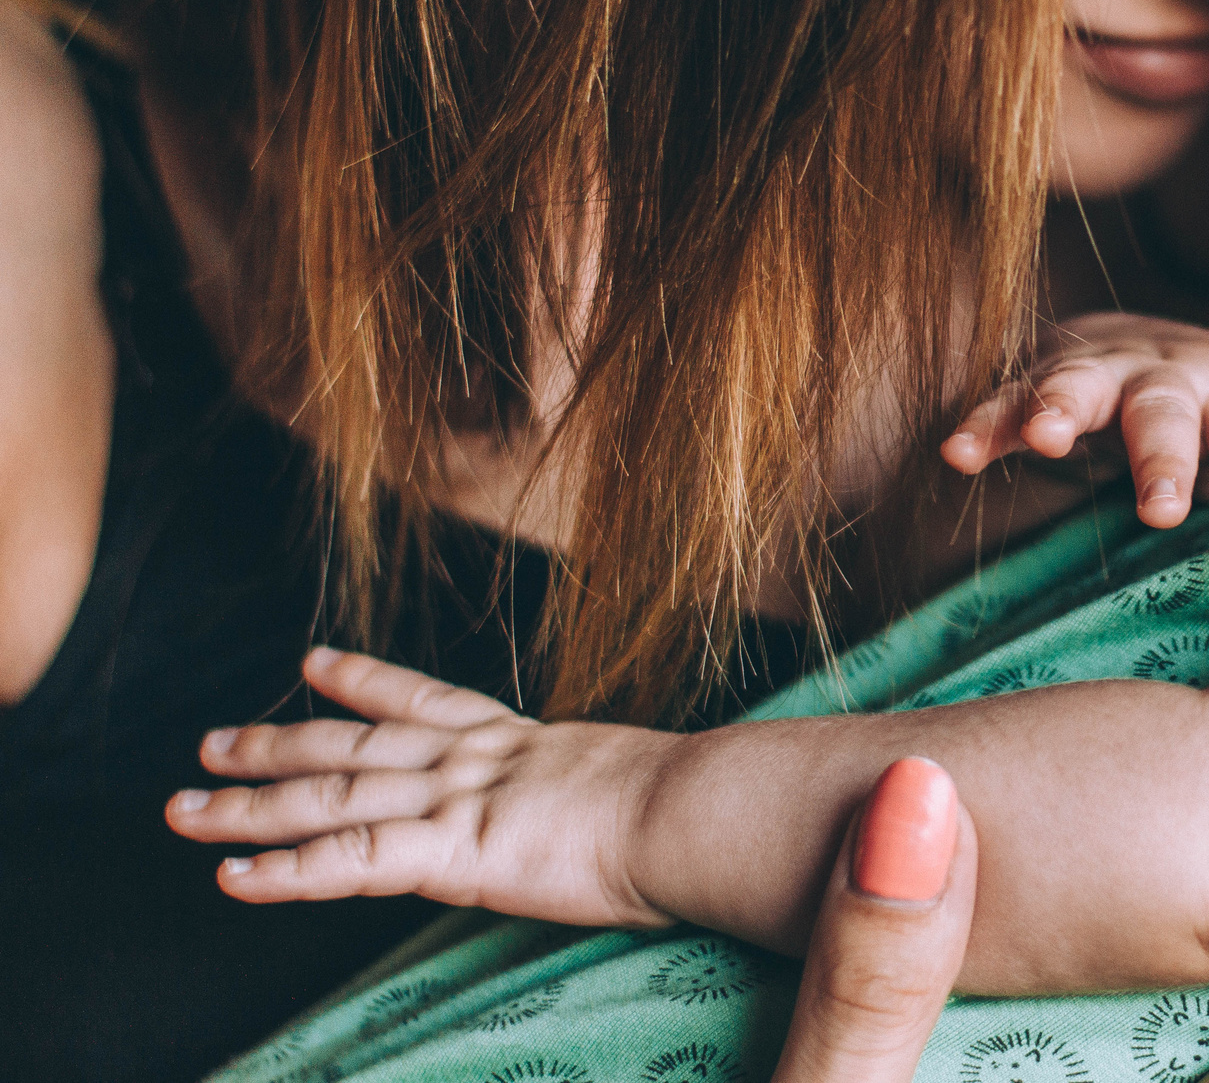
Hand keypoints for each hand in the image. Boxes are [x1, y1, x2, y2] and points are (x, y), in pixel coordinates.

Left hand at [162, 646, 672, 926]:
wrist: (694, 808)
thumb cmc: (690, 800)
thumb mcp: (638, 777)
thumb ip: (602, 785)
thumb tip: (628, 799)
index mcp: (520, 740)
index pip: (424, 700)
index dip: (363, 681)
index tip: (314, 662)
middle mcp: (474, 760)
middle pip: (352, 746)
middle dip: (275, 743)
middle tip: (210, 741)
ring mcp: (456, 802)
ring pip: (329, 798)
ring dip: (248, 805)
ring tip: (184, 808)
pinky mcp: (451, 852)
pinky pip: (349, 861)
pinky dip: (283, 870)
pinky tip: (231, 878)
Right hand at [939, 311, 1208, 566]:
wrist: (1142, 339)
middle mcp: (1167, 373)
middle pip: (1166, 410)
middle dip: (1163, 458)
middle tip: (1162, 511)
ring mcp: (1099, 370)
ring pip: (1081, 384)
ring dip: (1060, 407)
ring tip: (1042, 439)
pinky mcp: (1038, 378)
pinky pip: (1007, 398)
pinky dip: (984, 423)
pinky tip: (959, 453)